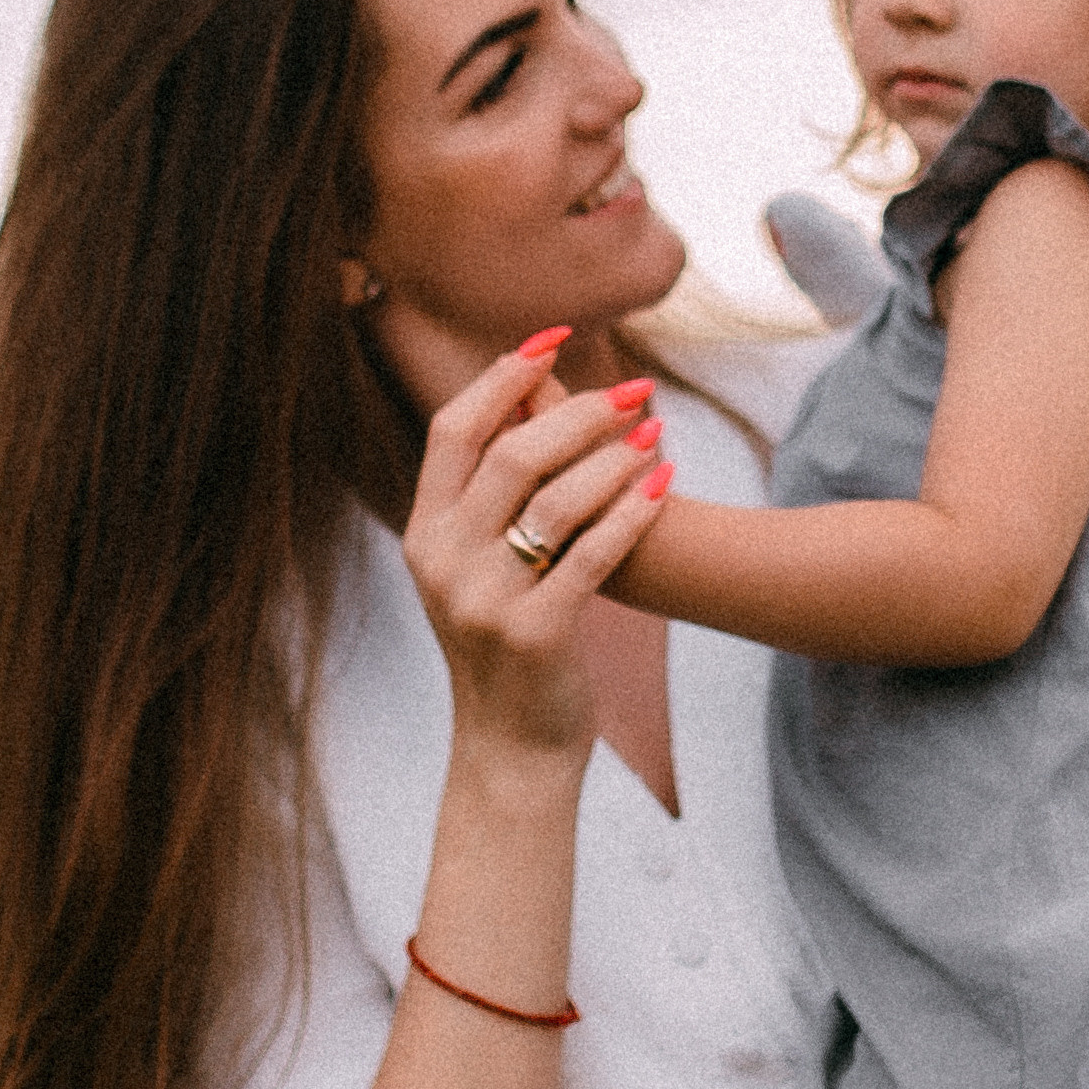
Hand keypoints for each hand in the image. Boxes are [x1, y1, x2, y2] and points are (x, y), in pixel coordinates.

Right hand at [403, 340, 673, 758]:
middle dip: (578, 412)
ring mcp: (485, 600)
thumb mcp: (476, 569)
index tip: (554, 341)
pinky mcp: (536, 633)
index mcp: (425, 533)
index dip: (502, 378)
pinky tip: (664, 485)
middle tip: (634, 391)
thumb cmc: (507, 646)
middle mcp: (444, 561)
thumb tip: (532, 401)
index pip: (454, 430)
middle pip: (512, 455)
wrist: (510, 748)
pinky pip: (594, 555)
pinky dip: (632, 514)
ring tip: (656, 435)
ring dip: (615, 459)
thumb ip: (490, 498)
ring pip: (557, 501)